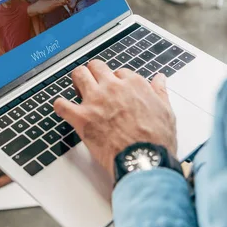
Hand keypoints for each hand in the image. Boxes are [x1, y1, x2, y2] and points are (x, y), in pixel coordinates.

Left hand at [54, 61, 176, 177]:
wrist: (143, 160)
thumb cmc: (156, 140)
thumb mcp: (166, 111)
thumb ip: (160, 92)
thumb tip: (160, 79)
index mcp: (133, 84)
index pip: (120, 72)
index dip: (117, 81)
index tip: (117, 89)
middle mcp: (112, 87)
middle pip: (96, 67)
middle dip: (95, 74)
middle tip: (95, 85)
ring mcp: (95, 100)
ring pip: (79, 75)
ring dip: (78, 81)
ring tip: (79, 90)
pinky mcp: (82, 117)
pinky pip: (61, 105)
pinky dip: (60, 106)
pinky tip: (64, 109)